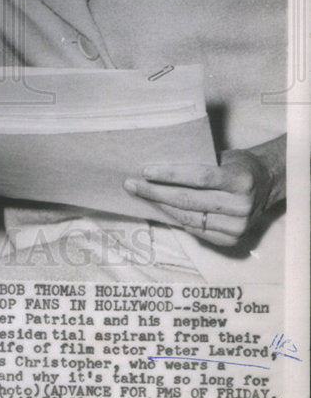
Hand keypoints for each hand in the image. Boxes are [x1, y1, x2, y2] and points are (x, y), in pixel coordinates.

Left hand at [123, 148, 273, 246]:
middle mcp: (241, 206)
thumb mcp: (223, 156)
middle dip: (155, 192)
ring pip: (189, 218)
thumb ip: (197, 163)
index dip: (169, 175)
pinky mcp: (232, 240)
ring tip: (141, 196)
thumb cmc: (237, 165)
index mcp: (239, 180)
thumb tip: (157, 166)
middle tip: (131, 184)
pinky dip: (176, 220)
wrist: (267, 185)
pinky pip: (196, 230)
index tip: (145, 171)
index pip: (198, 177)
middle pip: (188, 200)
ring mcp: (238, 226)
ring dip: (161, 207)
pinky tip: (160, 209)